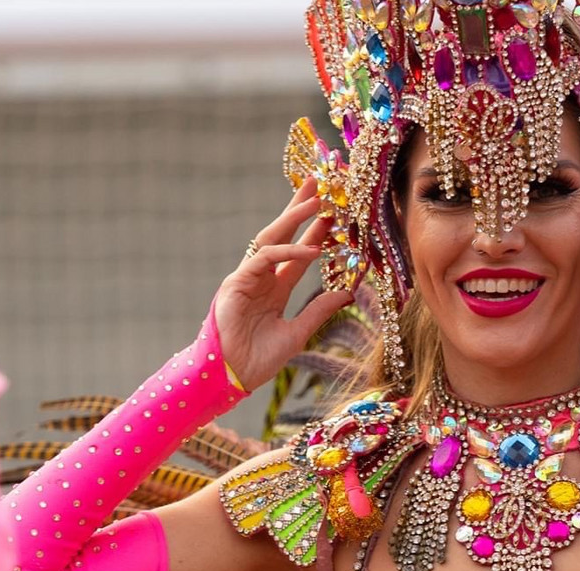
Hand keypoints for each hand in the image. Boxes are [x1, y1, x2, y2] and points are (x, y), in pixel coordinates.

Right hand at [213, 178, 352, 389]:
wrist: (232, 378)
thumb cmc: (258, 360)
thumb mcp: (298, 332)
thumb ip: (319, 311)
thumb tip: (348, 293)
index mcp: (274, 289)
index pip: (298, 252)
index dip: (315, 231)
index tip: (334, 212)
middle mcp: (261, 278)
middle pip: (282, 234)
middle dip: (299, 208)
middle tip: (319, 184)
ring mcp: (247, 278)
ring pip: (271, 238)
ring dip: (293, 217)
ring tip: (318, 200)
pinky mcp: (236, 283)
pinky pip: (264, 258)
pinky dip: (288, 251)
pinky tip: (312, 249)